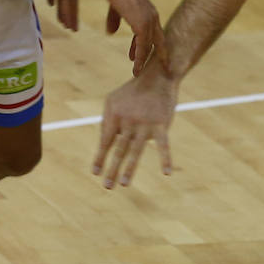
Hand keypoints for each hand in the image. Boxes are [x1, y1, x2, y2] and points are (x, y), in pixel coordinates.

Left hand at [92, 67, 175, 187]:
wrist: (157, 77)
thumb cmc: (132, 92)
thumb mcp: (112, 101)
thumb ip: (107, 121)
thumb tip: (103, 144)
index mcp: (114, 115)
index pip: (105, 141)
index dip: (100, 157)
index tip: (96, 173)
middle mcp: (128, 121)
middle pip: (119, 149)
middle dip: (112, 169)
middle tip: (107, 186)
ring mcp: (145, 123)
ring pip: (136, 150)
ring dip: (129, 169)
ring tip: (124, 184)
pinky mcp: (161, 124)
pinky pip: (164, 145)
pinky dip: (166, 159)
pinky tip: (167, 173)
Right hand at [101, 0, 167, 75]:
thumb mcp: (116, 10)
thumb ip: (115, 21)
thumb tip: (111, 32)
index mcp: (150, 12)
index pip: (156, 32)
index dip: (156, 46)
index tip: (156, 57)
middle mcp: (153, 17)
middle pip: (159, 41)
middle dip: (160, 56)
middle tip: (162, 69)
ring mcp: (149, 20)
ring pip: (149, 46)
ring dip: (143, 60)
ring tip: (137, 72)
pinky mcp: (142, 24)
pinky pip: (143, 46)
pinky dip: (140, 58)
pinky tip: (136, 67)